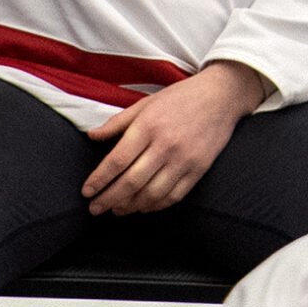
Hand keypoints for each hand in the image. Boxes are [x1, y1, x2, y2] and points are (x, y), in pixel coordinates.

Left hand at [83, 61, 269, 215]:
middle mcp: (165, 145)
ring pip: (152, 193)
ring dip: (131, 206)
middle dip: (109, 199)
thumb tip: (91, 136)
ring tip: (117, 209)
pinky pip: (174, 195)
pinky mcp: (199, 169)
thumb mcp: (145, 104)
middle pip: (131, 182)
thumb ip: (117, 122)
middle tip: (95, 208)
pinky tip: (143, 206)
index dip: (99, 179)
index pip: (117, 160)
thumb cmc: (180, 98)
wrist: (220, 96)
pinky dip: (155, 205)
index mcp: (148, 126)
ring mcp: (184, 159)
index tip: (87, 191)